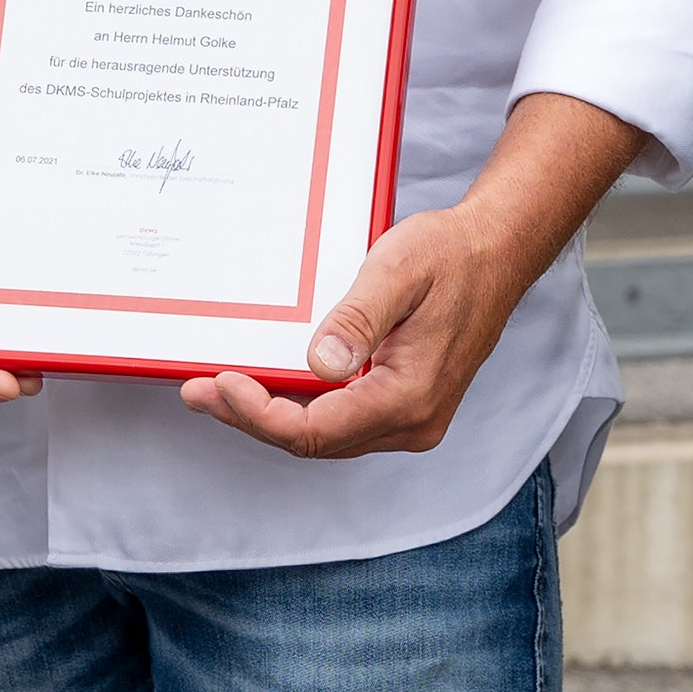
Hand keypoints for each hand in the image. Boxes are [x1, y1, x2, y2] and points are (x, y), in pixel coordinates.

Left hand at [181, 91, 637, 457]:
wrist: (496, 251)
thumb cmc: (451, 255)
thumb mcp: (399, 270)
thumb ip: (359, 319)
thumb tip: (319, 364)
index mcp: (410, 396)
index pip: (318, 429)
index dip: (260, 415)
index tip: (221, 383)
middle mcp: (412, 421)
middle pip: (314, 440)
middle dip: (251, 418)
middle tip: (196, 391)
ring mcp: (408, 417)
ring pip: (324, 434)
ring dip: (269, 415)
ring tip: (216, 390)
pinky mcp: (401, 404)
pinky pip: (339, 418)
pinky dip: (296, 406)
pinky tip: (265, 385)